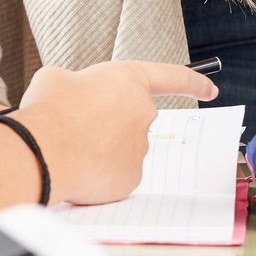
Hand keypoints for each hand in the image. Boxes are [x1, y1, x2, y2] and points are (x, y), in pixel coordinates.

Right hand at [12, 60, 219, 204]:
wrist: (44, 150)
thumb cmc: (50, 109)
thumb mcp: (57, 78)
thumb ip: (77, 84)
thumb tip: (74, 97)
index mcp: (129, 81)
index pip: (171, 77)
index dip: (191, 82)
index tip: (210, 90)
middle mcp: (143, 114)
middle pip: (132, 120)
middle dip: (108, 125)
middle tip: (77, 127)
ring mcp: (139, 149)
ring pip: (120, 150)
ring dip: (100, 149)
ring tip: (69, 148)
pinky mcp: (130, 178)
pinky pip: (115, 175)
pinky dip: (98, 174)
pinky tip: (78, 168)